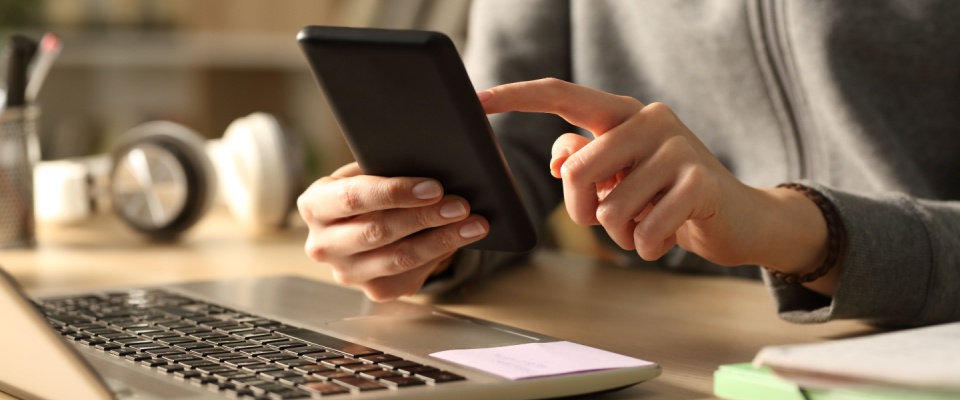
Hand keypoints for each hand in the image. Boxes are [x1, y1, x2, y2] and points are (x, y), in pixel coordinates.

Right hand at [297, 162, 488, 300]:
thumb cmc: (370, 189)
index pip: (353, 198)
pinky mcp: (374, 291)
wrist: (365, 222)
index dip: (395, 192)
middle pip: (378, 231)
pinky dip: (440, 254)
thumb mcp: (367, 172)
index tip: (433, 187)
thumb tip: (431, 166)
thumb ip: (385, 168)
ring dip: (441, 239)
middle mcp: (323, 245)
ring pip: (399, 258)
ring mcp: (347, 273)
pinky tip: (462, 238)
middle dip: (425, 216)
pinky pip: (411, 274)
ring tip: (473, 223)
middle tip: (460, 204)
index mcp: (314, 206)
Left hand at [479, 79, 833, 292]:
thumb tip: (557, 156)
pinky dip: (646, 248)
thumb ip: (585, 156)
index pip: (560, 95)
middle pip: (576, 172)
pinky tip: (665, 237)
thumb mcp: (620, 172)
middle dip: (581, 212)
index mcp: (621, 113)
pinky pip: (644, 231)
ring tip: (644, 225)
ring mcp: (677, 148)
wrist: (737, 217)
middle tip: (607, 219)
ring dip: (620, 235)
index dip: (515, 97)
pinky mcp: (699, 183)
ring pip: (609, 210)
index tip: (476, 101)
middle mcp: (648, 119)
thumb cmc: (665, 193)